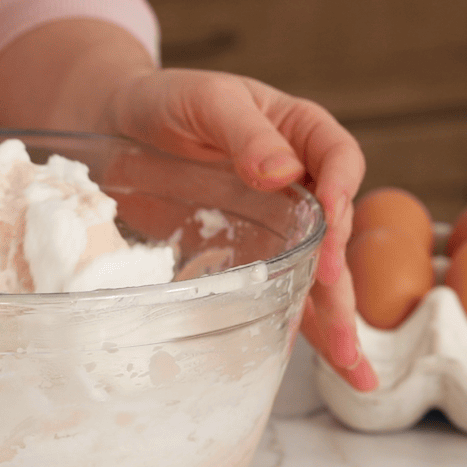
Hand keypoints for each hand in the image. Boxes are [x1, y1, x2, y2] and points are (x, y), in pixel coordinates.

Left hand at [109, 68, 377, 390]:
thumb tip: (282, 171)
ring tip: (354, 367)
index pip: (338, 160)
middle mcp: (299, 182)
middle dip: (341, 282)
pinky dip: (296, 324)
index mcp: (298, 132)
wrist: (112, 123)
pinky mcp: (246, 254)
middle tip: (343, 327)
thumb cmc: (163, 99)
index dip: (341, 193)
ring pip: (314, 272)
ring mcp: (275, 223)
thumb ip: (246, 132)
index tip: (332, 224)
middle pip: (333, 232)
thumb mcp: (206, 101)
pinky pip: (278, 289)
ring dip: (333, 320)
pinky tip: (318, 358)